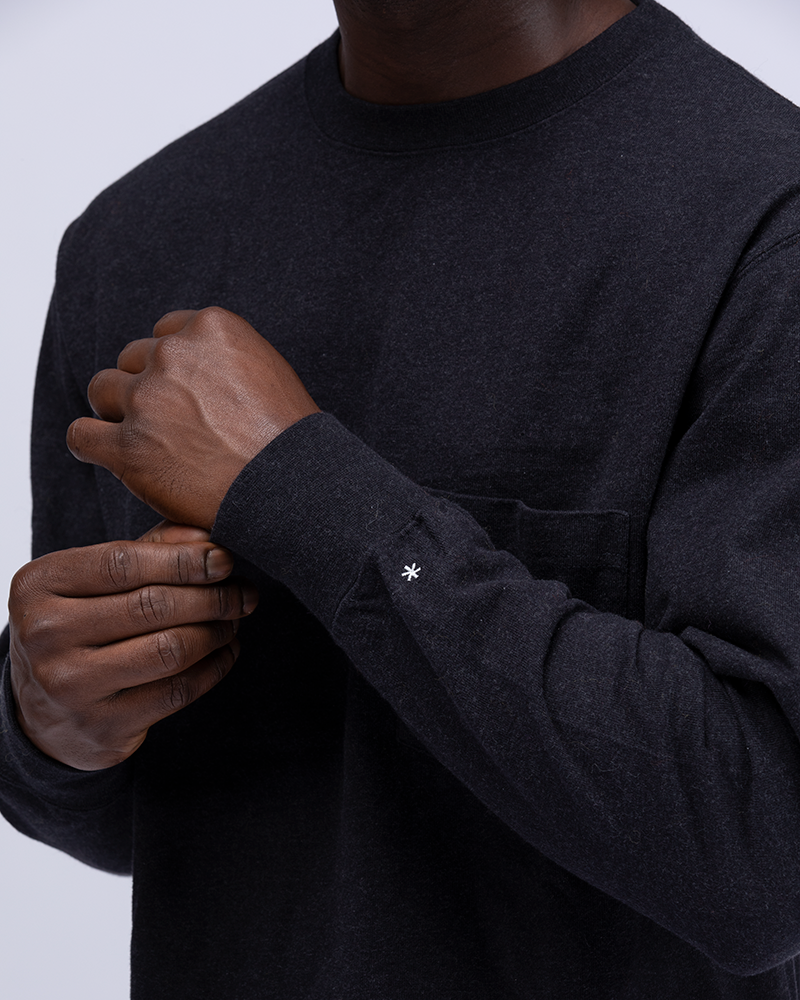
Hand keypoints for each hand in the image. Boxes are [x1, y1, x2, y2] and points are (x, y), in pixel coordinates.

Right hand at [7, 521, 257, 770]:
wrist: (46, 712)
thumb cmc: (81, 627)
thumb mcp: (95, 581)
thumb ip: (150, 549)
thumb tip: (208, 536)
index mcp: (39, 585)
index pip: (123, 563)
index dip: (183, 560)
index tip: (225, 559)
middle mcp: (44, 634)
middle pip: (152, 606)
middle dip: (212, 596)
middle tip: (244, 592)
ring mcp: (69, 685)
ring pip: (170, 650)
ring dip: (216, 632)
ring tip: (233, 620)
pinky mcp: (102, 725)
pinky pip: (177, 691)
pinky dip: (214, 667)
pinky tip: (226, 651)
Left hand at [66, 307, 319, 528]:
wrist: (292, 487)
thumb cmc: (289, 439)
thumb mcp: (267, 368)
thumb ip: (222, 356)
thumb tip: (198, 366)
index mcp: (209, 327)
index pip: (165, 333)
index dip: (171, 366)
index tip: (185, 394)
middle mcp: (173, 354)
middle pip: (132, 359)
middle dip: (146, 388)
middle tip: (171, 423)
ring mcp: (147, 400)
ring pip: (102, 390)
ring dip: (118, 412)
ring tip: (144, 440)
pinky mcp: (129, 448)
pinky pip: (81, 436)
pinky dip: (91, 444)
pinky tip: (110, 455)